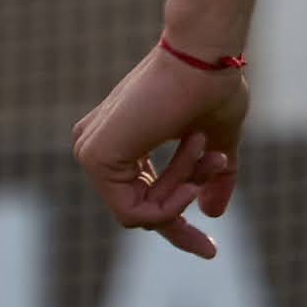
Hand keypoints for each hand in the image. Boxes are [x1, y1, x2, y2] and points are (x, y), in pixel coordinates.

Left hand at [72, 41, 251, 256]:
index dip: (176, 223)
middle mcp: (96, 147)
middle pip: (140, 212)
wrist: (204, 56)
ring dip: (183, 187)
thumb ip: (211, 177)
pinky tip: (192, 154)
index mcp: (119, 141)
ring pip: (142, 211)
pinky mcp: (94, 157)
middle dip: (180, 219)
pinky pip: (135, 210)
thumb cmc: (212, 88)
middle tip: (211, 248)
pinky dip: (170, 195)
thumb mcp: (216, 142)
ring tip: (204, 146)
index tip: (210, 250)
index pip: (141, 199)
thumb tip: (213, 214)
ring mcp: (90, 152)